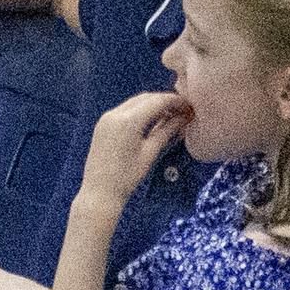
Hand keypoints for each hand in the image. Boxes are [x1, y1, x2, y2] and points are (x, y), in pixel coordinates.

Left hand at [78, 91, 188, 210]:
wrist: (99, 192)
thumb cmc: (127, 177)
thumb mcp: (150, 153)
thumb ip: (167, 131)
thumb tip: (184, 118)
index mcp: (129, 120)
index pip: (158, 101)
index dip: (176, 102)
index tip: (190, 107)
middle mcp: (115, 114)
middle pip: (146, 98)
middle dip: (165, 101)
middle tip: (182, 111)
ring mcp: (106, 118)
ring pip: (135, 102)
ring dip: (152, 105)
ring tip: (170, 116)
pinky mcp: (102, 124)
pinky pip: (124, 110)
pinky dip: (139, 111)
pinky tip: (151, 121)